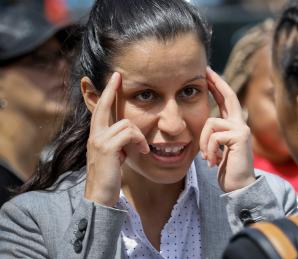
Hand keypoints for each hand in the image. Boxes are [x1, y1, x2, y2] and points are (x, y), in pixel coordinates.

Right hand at [84, 72, 149, 206]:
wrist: (100, 197)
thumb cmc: (110, 176)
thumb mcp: (116, 154)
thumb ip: (120, 141)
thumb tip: (131, 132)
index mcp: (97, 135)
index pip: (101, 109)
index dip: (107, 93)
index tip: (114, 78)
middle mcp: (94, 135)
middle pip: (102, 106)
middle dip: (110, 90)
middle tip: (118, 75)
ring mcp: (99, 141)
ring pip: (126, 124)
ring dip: (140, 136)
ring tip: (143, 149)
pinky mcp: (106, 148)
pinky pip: (129, 134)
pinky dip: (140, 141)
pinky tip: (143, 152)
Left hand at [200, 67, 255, 192]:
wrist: (239, 187)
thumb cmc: (227, 169)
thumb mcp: (217, 148)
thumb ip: (214, 134)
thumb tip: (205, 124)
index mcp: (235, 125)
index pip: (227, 100)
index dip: (219, 85)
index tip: (208, 73)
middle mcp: (241, 124)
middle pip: (229, 96)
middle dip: (216, 83)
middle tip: (206, 71)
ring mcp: (242, 129)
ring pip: (211, 123)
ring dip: (203, 143)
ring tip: (208, 158)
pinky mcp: (240, 136)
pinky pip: (214, 135)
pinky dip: (208, 150)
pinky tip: (214, 162)